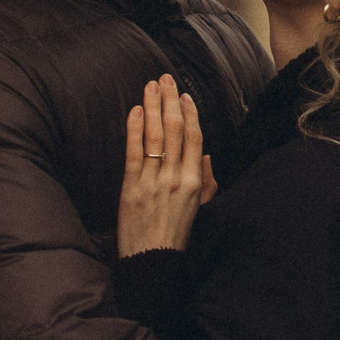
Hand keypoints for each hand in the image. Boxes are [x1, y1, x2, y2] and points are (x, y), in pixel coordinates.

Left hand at [117, 74, 216, 255]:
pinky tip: (136, 110)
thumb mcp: (201, 209)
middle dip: (170, 101)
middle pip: (176, 130)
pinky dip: (135, 129)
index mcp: (196, 182)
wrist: (153, 261)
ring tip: (150, 86)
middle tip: (164, 78)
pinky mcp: (132, 187)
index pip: (195, 138)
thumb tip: (207, 156)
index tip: (184, 94)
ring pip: (156, 136)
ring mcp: (154, 181)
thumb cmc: (177, 237)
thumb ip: (207, 181)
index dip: (190, 113)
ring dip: (153, 107)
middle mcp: (177, 177)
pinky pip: (135, 152)